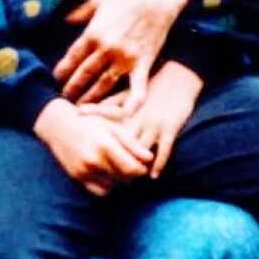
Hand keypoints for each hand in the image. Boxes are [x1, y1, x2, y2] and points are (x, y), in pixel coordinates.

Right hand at [33, 98, 153, 195]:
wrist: (59, 127)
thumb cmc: (89, 122)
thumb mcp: (112, 127)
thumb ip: (132, 144)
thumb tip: (150, 159)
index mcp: (105, 145)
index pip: (132, 168)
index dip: (142, 168)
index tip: (144, 164)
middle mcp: (94, 161)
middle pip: (124, 178)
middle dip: (132, 173)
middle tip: (132, 164)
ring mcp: (84, 171)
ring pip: (113, 186)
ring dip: (120, 180)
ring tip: (119, 166)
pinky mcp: (78, 178)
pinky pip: (100, 191)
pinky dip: (107, 185)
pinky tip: (108, 173)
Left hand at [54, 0, 191, 111]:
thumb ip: (79, 12)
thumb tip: (64, 20)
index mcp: (93, 33)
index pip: (71, 58)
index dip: (62, 71)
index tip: (56, 79)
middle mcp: (107, 49)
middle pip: (84, 75)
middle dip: (72, 89)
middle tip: (65, 98)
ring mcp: (126, 59)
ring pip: (104, 85)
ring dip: (91, 99)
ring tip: (82, 109)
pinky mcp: (143, 64)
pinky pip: (137, 89)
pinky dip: (131, 104)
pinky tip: (123, 115)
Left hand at [86, 60, 201, 177]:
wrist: (179, 78)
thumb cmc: (152, 86)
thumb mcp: (130, 93)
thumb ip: (110, 103)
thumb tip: (85, 110)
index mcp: (127, 107)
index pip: (105, 115)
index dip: (92, 118)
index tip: (79, 129)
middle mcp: (138, 116)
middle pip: (122, 141)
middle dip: (113, 157)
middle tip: (104, 174)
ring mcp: (154, 123)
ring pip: (141, 149)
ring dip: (135, 166)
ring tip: (128, 181)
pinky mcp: (170, 128)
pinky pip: (164, 150)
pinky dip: (159, 164)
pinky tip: (153, 176)